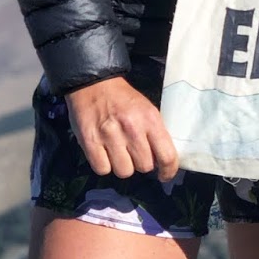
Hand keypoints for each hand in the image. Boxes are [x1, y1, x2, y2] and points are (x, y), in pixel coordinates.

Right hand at [65, 76, 179, 180]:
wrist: (94, 83)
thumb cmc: (124, 99)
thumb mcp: (147, 110)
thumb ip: (155, 133)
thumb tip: (162, 160)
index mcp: (150, 119)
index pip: (167, 155)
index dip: (168, 171)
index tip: (164, 175)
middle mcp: (132, 128)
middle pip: (144, 166)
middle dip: (141, 164)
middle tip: (135, 153)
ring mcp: (109, 135)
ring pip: (124, 171)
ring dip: (122, 166)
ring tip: (118, 153)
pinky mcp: (89, 141)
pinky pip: (102, 169)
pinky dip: (104, 165)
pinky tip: (104, 153)